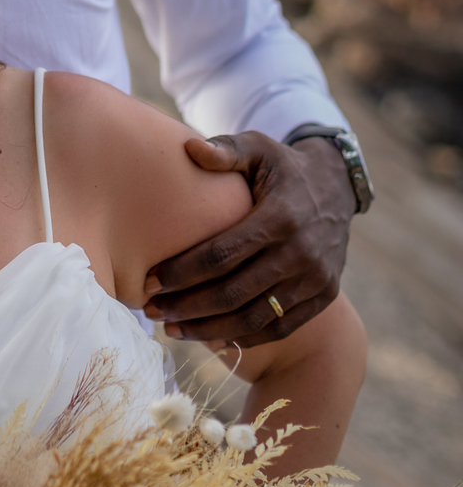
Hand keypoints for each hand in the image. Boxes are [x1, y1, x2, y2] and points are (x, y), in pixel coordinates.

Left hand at [142, 131, 354, 347]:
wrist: (337, 187)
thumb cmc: (282, 167)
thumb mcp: (258, 148)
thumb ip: (225, 150)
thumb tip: (189, 148)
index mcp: (280, 217)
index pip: (222, 254)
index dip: (182, 272)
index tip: (149, 281)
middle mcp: (301, 254)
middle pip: (234, 292)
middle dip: (187, 306)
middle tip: (151, 311)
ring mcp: (315, 280)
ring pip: (254, 318)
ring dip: (209, 329)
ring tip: (172, 329)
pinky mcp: (323, 297)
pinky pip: (279, 328)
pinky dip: (243, 339)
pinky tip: (210, 338)